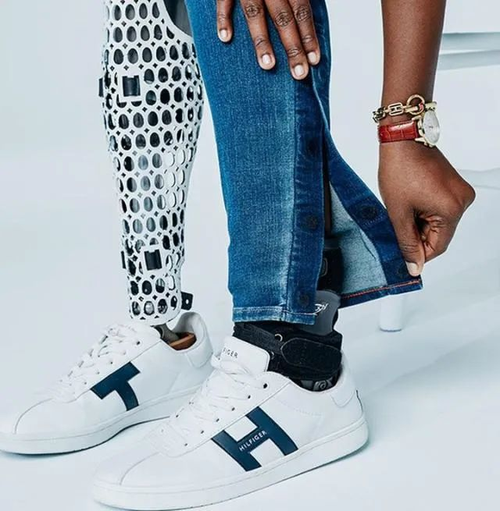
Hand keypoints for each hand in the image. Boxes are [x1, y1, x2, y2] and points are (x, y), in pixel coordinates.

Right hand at [217, 0, 320, 79]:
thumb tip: (304, 16)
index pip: (302, 10)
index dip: (309, 35)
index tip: (314, 60)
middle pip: (284, 17)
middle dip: (293, 47)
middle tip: (299, 73)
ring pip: (256, 13)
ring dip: (262, 41)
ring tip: (268, 66)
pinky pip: (224, 0)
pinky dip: (223, 18)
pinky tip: (225, 38)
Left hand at [378, 143, 475, 276]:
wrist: (402, 138)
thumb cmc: (400, 169)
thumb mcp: (398, 213)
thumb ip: (406, 242)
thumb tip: (414, 266)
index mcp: (452, 210)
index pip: (438, 247)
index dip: (419, 254)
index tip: (403, 256)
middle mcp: (463, 201)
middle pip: (439, 235)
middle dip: (417, 235)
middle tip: (396, 228)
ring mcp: (460, 192)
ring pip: (438, 222)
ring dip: (419, 223)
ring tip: (402, 210)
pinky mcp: (454, 185)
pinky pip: (440, 209)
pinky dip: (424, 211)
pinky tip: (409, 204)